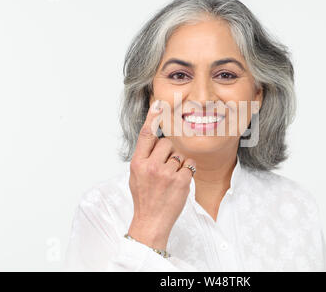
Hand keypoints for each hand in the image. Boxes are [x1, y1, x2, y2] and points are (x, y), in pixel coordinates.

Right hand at [127, 100, 195, 250]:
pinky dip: (186, 172)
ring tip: (169, 180)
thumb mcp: (136, 176)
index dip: (152, 118)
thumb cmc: (144, 198)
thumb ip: (144, 157)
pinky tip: (178, 184)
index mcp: (137, 163)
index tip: (158, 105)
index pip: (146, 135)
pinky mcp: (181, 180)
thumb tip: (155, 141)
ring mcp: (166, 173)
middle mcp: (151, 166)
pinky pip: (189, 165)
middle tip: (163, 170)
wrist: (151, 221)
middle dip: (168, 153)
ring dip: (177, 164)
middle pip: (167, 143)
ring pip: (179, 154)